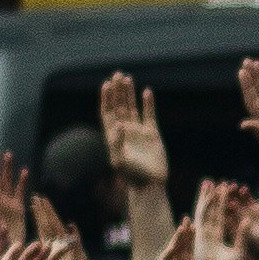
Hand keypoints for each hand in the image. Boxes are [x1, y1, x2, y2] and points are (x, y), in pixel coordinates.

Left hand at [94, 72, 167, 192]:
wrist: (150, 185)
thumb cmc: (132, 176)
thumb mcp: (120, 160)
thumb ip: (117, 142)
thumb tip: (119, 124)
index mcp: (113, 136)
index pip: (107, 113)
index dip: (106, 99)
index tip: (106, 85)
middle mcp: (124, 131)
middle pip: (118, 106)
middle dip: (117, 91)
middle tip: (117, 74)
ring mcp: (138, 131)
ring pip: (132, 107)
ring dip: (129, 93)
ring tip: (127, 78)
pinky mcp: (152, 134)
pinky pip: (149, 115)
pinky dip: (148, 103)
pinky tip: (146, 92)